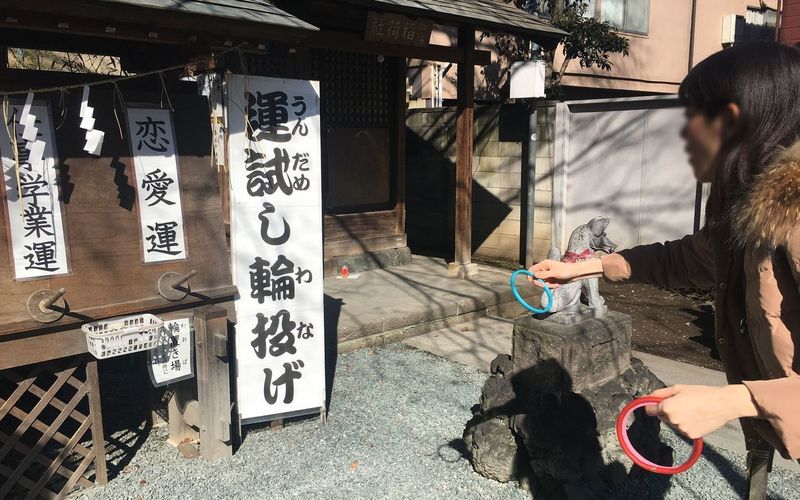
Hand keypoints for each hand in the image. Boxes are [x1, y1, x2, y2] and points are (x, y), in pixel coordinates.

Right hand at [528, 260, 581, 287]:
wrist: (575, 274)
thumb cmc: (566, 271)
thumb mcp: (554, 273)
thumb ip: (543, 275)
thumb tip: (533, 276)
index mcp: (543, 265)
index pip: (531, 270)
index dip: (530, 276)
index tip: (533, 281)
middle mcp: (544, 270)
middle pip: (535, 278)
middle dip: (540, 283)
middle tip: (545, 285)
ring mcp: (547, 275)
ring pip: (541, 283)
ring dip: (547, 285)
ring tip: (554, 284)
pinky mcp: (550, 280)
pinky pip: (546, 285)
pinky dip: (551, 286)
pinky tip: (557, 284)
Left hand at [644, 384, 758, 438]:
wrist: (723, 404)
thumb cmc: (701, 393)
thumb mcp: (678, 388)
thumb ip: (660, 393)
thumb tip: (647, 398)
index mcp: (667, 407)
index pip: (649, 410)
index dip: (653, 406)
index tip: (659, 403)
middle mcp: (672, 420)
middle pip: (662, 417)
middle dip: (667, 411)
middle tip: (682, 403)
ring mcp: (682, 429)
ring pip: (673, 424)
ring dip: (677, 418)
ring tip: (692, 410)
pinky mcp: (691, 436)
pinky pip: (683, 430)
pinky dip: (687, 425)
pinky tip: (697, 418)